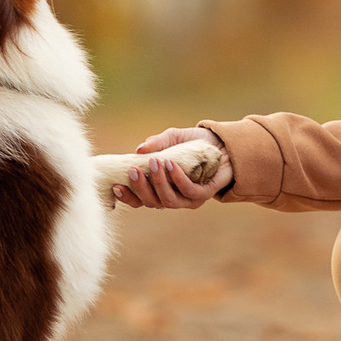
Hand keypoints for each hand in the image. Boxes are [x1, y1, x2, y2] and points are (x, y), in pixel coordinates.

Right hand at [113, 126, 230, 209]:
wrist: (224, 143)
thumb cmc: (195, 143)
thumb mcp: (173, 138)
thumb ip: (157, 143)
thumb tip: (139, 149)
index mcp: (160, 188)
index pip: (140, 199)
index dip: (127, 196)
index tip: (116, 186)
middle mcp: (173, 197)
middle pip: (151, 202)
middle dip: (140, 188)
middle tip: (133, 171)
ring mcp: (189, 199)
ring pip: (168, 200)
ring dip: (158, 182)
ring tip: (154, 162)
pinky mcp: (204, 194)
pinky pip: (188, 191)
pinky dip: (177, 178)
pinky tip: (171, 163)